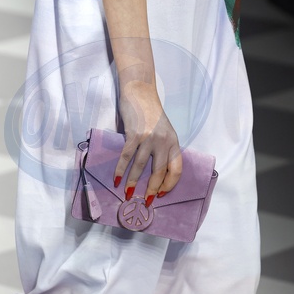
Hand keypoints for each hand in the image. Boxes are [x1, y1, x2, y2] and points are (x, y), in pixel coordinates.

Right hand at [114, 80, 181, 206]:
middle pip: (159, 172)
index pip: (176, 169)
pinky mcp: (134, 134)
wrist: (140, 91)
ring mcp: (149, 137)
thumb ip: (161, 148)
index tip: (161, 194)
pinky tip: (117, 180)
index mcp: (173, 142)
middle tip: (145, 202)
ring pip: (141, 167)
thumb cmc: (150, 112)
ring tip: (128, 194)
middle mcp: (164, 141)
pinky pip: (127, 156)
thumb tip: (153, 172)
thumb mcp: (163, 131)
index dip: (169, 184)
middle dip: (152, 189)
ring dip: (133, 182)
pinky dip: (121, 170)